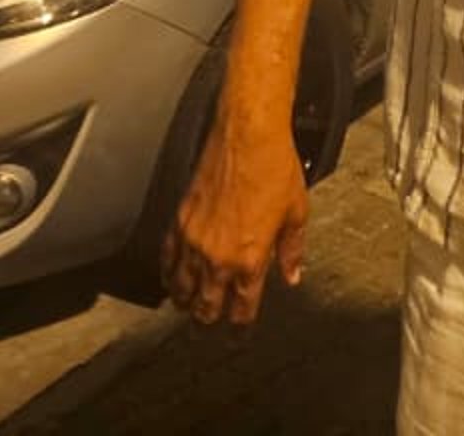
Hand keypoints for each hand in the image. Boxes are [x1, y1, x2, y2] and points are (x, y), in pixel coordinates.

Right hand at [162, 109, 309, 325]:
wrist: (248, 134)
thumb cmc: (275, 167)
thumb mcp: (296, 212)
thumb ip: (291, 250)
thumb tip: (292, 275)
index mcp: (250, 260)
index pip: (242, 308)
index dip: (240, 324)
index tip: (239, 330)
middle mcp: (219, 258)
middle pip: (206, 305)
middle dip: (209, 318)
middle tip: (210, 324)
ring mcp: (195, 241)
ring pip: (182, 288)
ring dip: (185, 302)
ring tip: (187, 308)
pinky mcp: (179, 221)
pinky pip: (167, 259)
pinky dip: (167, 274)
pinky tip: (169, 279)